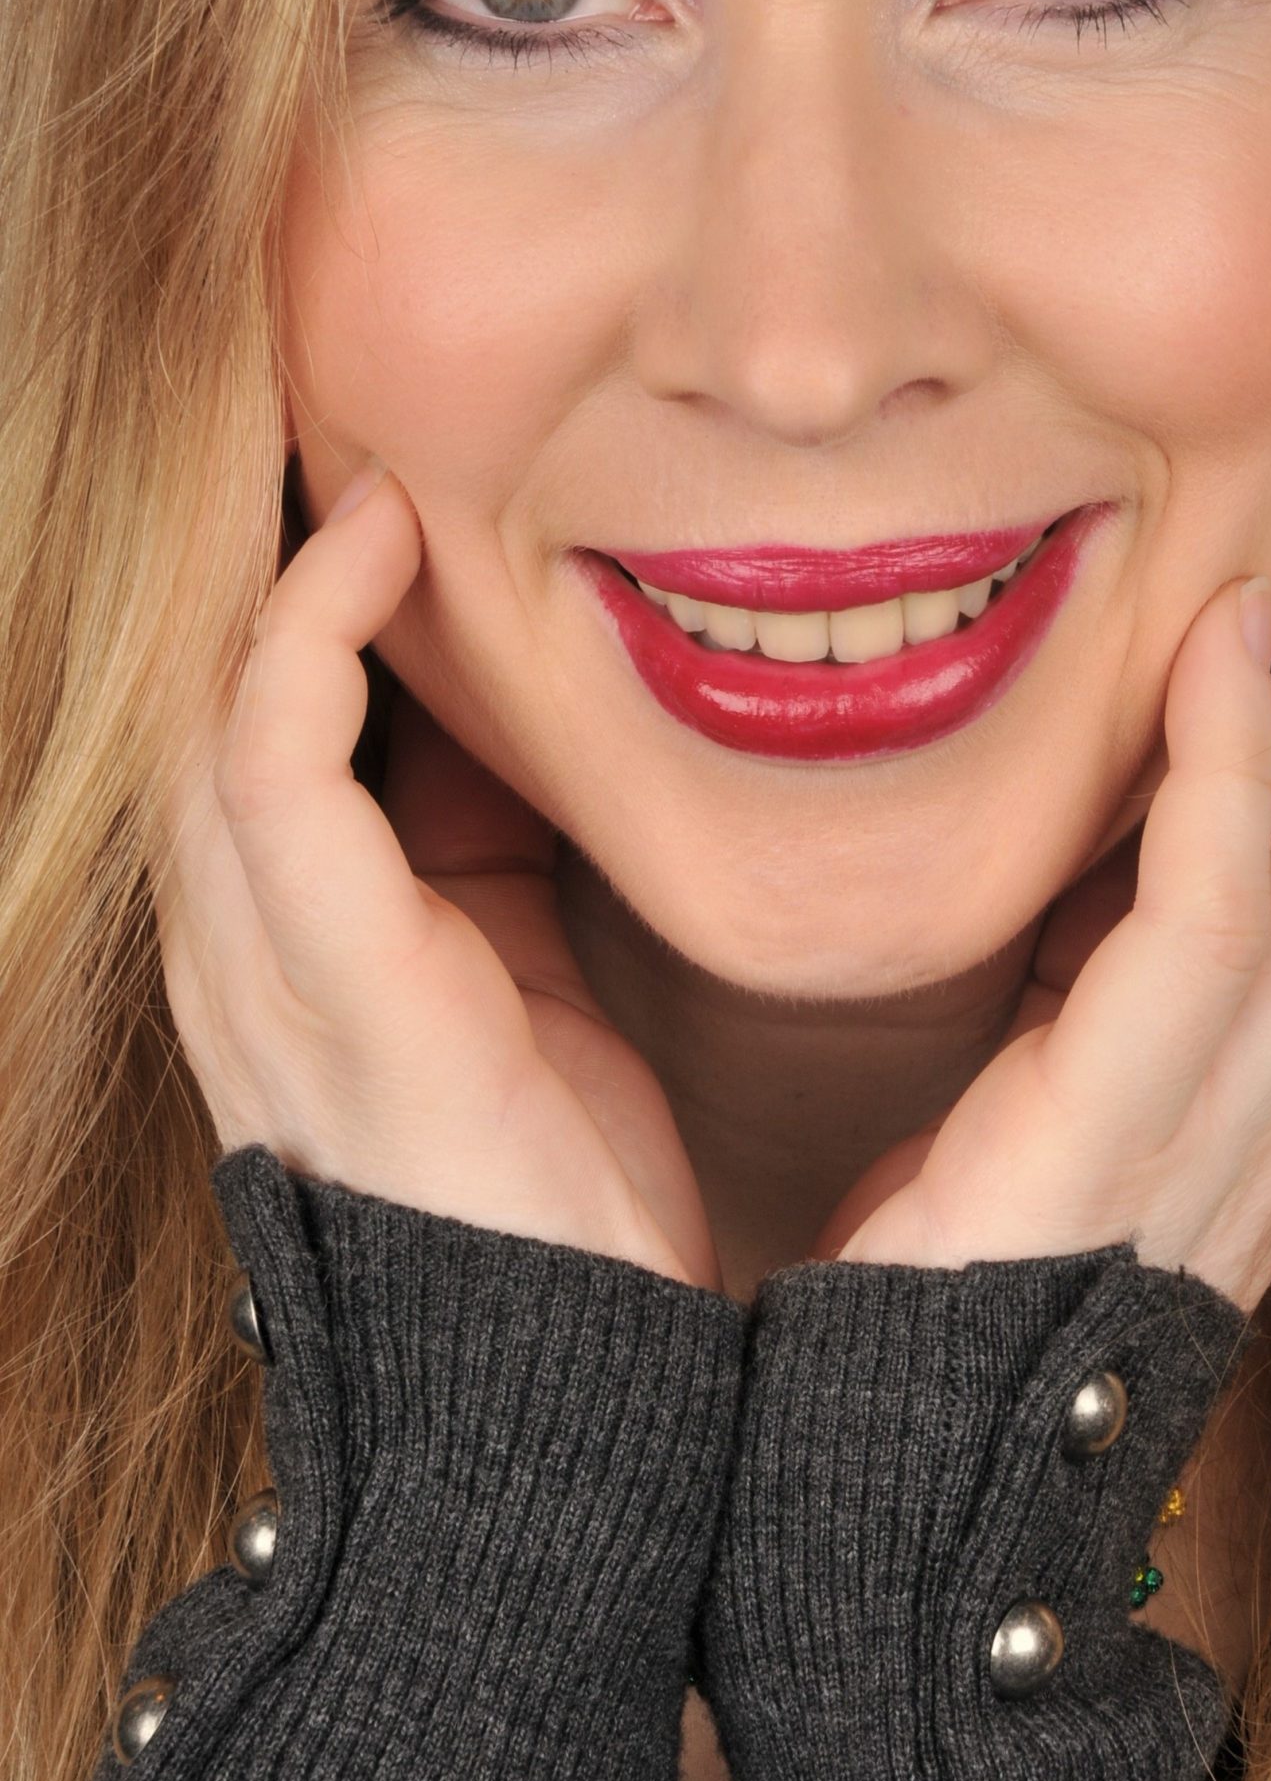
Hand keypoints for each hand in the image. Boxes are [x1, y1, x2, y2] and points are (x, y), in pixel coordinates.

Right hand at [145, 461, 717, 1288]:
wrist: (565, 1398)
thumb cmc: (555, 1202)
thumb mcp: (517, 995)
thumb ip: (490, 870)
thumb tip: (531, 745)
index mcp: (293, 952)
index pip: (254, 727)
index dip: (293, 590)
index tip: (379, 468)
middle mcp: (243, 946)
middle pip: (195, 689)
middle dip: (242, 541)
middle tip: (310, 382)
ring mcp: (262, 965)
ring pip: (202, 700)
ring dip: (253, 551)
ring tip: (319, 406)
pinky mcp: (324, 984)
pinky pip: (267, 769)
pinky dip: (307, 640)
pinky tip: (375, 534)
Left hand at [815, 403, 1270, 1315]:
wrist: (883, 1482)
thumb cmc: (940, 1273)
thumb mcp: (1047, 1079)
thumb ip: (1092, 955)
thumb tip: (1089, 798)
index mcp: (1269, 1071)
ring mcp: (1232, 1115)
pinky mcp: (1127, 1129)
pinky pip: (1218, 918)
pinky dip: (1228, 769)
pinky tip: (1206, 643)